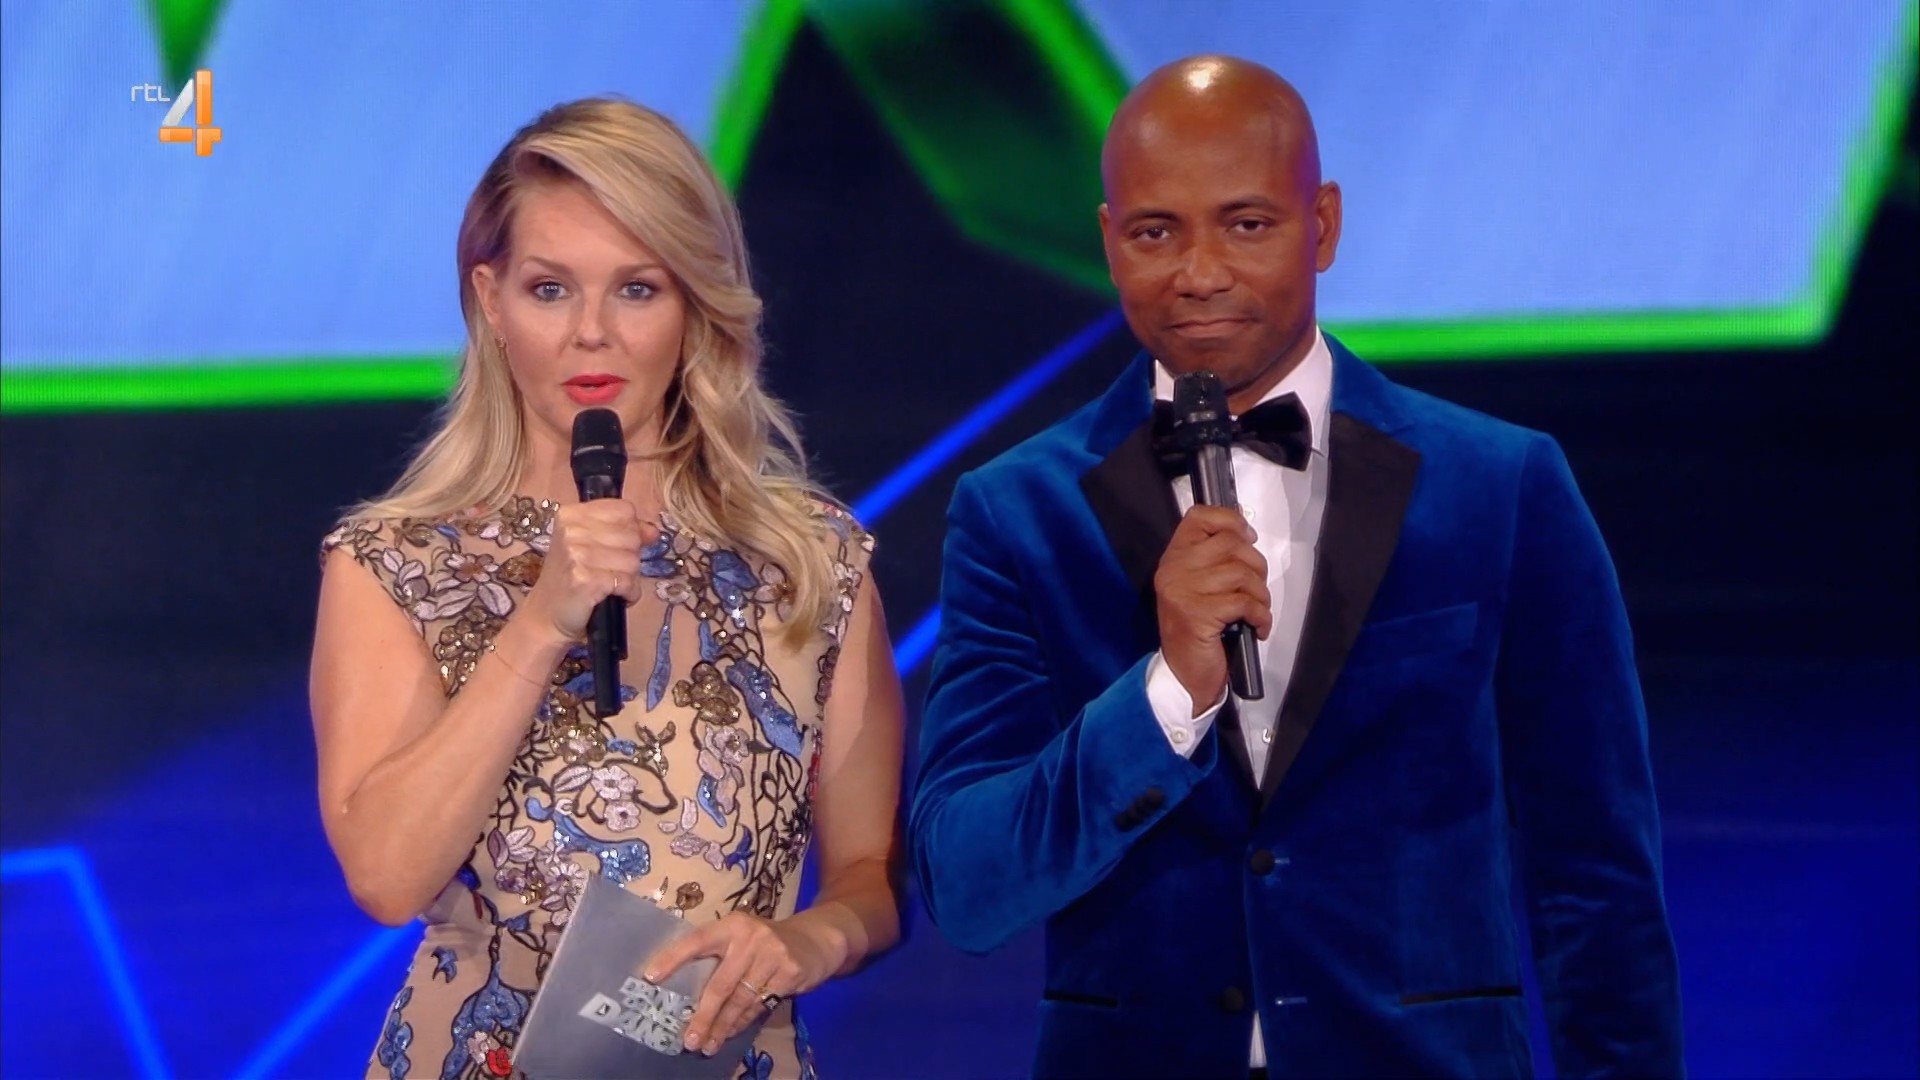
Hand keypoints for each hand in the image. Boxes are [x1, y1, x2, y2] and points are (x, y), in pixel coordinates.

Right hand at [520, 501, 650, 642]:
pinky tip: (613, 596)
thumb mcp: (592, 545)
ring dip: (629, 578)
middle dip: (630, 557)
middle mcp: (571, 531)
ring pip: (633, 561)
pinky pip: (627, 582)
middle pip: (631, 536)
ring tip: (609, 585)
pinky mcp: (585, 580)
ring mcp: (576, 555)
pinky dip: (628, 593)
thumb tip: (653, 531)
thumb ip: (623, 531)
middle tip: (609, 570)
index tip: (620, 545)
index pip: (624, 510)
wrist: (547, 616)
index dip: (632, 529)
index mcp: (571, 515)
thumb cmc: (571, 578)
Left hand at [644, 910, 843, 1055]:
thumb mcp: (744, 938)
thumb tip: (686, 995)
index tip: (650, 977)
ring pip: (740, 1000)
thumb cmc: (768, 942)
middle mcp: (750, 936)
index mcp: (732, 925)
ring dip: (722, 1027)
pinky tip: (733, 1032)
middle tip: (687, 1039)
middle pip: (720, 983)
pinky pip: (761, 1005)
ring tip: (707, 1045)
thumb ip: (721, 957)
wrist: (817, 938)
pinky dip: (744, 1021)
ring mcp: (772, 954)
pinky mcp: (790, 972)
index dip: (673, 958)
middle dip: (703, 1016)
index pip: (697, 941)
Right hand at [1154, 505, 1270, 710]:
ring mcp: (1182, 591)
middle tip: (1256, 590)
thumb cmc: (1198, 631)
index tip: (1247, 541)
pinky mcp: (1197, 614)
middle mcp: (1173, 569)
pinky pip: (1244, 602)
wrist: (1184, 676)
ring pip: (1241, 573)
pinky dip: (1261, 616)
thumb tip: (1245, 531)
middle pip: (1230, 543)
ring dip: (1261, 595)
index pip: (1199, 516)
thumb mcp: (1201, 587)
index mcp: (1173, 557)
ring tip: (1256, 612)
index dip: (1231, 521)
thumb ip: (1215, 559)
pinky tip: (1258, 628)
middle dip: (1256, 566)